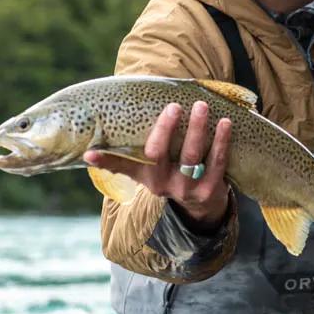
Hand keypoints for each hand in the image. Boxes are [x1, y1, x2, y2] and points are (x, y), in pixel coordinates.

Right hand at [84, 101, 232, 231]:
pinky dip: (221, 141)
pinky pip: (216, 162)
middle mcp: (162, 184)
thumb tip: (104, 133)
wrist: (203, 207)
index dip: (106, 160)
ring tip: (202, 106)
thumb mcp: (154, 170)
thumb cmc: (174, 173)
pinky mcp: (209, 190)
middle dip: (165, 129)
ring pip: (190, 157)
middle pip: (159, 155)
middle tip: (174, 106)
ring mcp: (186, 189)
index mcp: (146, 177)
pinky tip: (225, 123)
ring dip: (197, 130)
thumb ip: (137, 153)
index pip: (122, 166)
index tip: (89, 153)